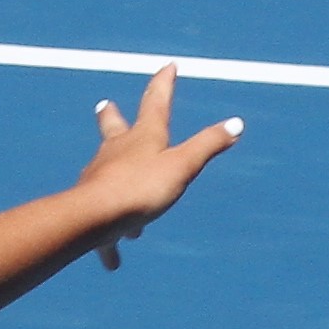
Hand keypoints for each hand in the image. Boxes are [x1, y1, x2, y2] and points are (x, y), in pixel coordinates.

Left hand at [75, 66, 244, 269]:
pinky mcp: (92, 212)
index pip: (156, 103)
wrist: (94, 217)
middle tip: (105, 105)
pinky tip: (112, 262)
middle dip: (112, 116)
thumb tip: (236, 124)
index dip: (164, 83)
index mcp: (142, 137)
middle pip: (113, 128)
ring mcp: (99, 178)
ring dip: (119, 182)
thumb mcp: (183, 166)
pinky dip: (109, 243)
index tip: (167, 66)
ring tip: (127, 198)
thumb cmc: (140, 188)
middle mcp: (116, 152)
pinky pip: (103, 230)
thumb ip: (208, 145)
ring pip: (109, 176)